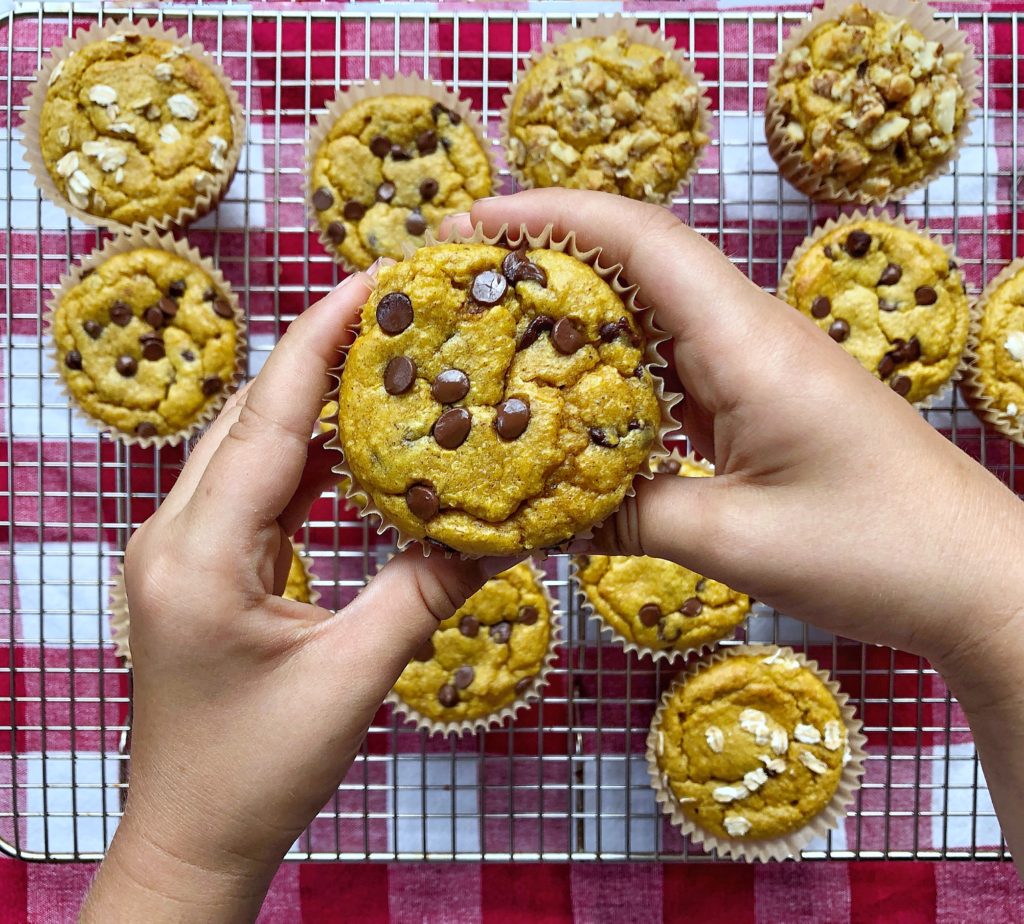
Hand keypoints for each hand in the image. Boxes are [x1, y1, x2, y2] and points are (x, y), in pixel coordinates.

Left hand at [83, 267, 503, 921]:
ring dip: (311, 408)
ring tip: (384, 367)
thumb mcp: (352, 677)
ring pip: (249, 450)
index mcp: (200, 554)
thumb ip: (424, 593)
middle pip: (250, 418)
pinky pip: (255, 492)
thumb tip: (501, 535)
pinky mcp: (201, 569)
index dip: (318, 341)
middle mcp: (175, 535)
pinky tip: (355, 451)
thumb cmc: (257, 770)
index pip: (265, 418)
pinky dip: (305, 462)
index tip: (369, 281)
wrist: (192, 838)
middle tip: (394, 315)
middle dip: (318, 358)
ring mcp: (181, 551)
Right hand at [444, 191, 1023, 668]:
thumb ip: (628, 518)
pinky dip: (615, 369)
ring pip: (652, 312)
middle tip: (461, 280)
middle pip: (638, 262)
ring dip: (578, 312)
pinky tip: (570, 398)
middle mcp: (750, 335)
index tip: (473, 223)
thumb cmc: (873, 551)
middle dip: (546, 256)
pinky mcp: (760, 399)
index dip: (552, 216)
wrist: (974, 575)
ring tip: (496, 331)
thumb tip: (545, 514)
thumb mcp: (733, 543)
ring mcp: (758, 364)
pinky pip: (673, 364)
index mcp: (747, 344)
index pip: (640, 241)